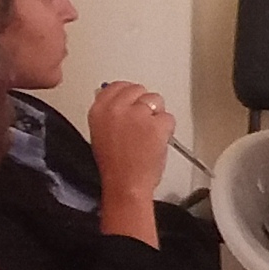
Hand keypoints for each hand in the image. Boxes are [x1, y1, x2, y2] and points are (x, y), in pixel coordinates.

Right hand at [85, 82, 176, 201]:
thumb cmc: (115, 165)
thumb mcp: (101, 132)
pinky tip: (157, 142)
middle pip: (139, 89)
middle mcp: (117, 108)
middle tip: (143, 124)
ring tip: (148, 135)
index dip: (130, 94)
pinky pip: (169, 118)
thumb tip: (122, 101)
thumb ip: (110, 113)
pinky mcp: (156, 124)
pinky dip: (167, 129)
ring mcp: (138, 114)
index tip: (134, 100)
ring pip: (156, 100)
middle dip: (145, 104)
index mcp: (99, 109)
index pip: (118, 86)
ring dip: (157, 115)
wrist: (126, 183)